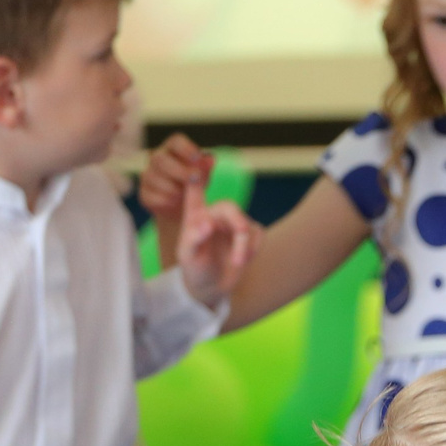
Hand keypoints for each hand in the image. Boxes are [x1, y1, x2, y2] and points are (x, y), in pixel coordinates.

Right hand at [139, 133, 211, 266]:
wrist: (186, 219)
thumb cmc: (199, 198)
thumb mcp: (205, 183)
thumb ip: (206, 169)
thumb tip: (211, 158)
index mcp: (175, 151)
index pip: (176, 141)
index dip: (185, 148)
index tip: (197, 159)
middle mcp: (158, 160)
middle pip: (161, 158)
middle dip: (178, 171)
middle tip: (192, 182)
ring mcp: (148, 177)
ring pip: (155, 177)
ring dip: (172, 188)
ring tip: (183, 198)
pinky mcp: (144, 195)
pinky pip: (151, 196)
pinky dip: (164, 202)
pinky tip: (173, 206)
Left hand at [176, 179, 261, 309]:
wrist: (212, 288)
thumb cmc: (194, 269)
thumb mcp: (188, 257)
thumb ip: (195, 238)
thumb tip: (208, 223)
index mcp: (195, 216)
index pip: (195, 191)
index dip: (199, 175)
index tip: (202, 157)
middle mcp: (214, 216)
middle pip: (230, 208)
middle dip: (237, 221)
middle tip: (242, 232)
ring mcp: (233, 225)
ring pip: (246, 226)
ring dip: (244, 245)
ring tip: (238, 263)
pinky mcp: (248, 235)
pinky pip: (258, 234)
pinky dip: (253, 248)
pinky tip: (244, 260)